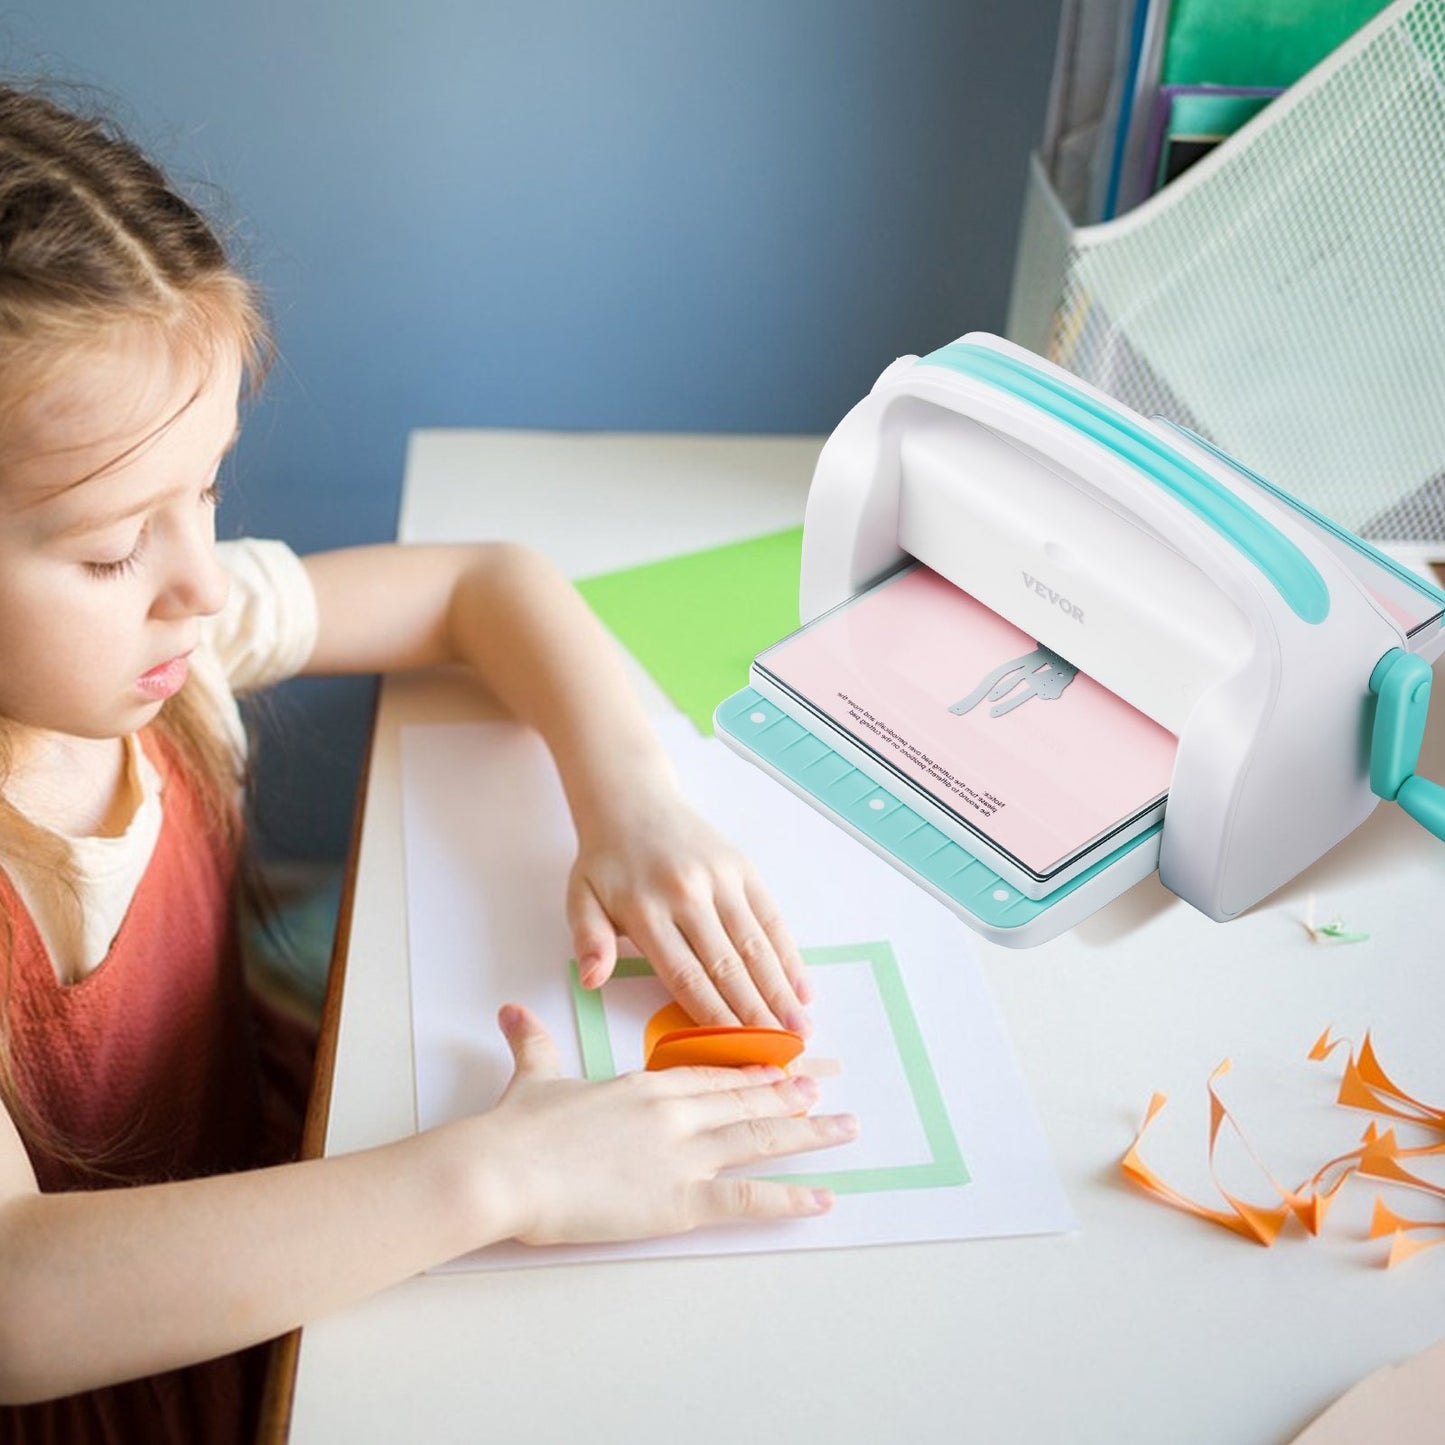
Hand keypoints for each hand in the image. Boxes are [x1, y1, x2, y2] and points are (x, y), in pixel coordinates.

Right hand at [478, 1006, 855, 1245]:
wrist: (503, 1168)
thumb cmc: (516, 1129)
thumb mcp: (533, 1076)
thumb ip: (533, 1044)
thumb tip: (512, 1012)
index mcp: (645, 1084)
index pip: (713, 1070)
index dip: (753, 1065)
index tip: (786, 1058)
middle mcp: (675, 1111)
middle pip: (747, 1096)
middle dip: (794, 1089)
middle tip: (832, 1080)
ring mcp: (682, 1154)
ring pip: (760, 1137)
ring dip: (807, 1132)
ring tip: (845, 1125)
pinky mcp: (679, 1200)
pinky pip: (747, 1198)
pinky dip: (789, 1199)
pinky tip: (822, 1199)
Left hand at [566, 790, 811, 1033]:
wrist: (633, 800)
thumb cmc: (607, 862)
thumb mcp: (580, 899)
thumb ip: (588, 941)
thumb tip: (592, 980)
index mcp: (645, 911)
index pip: (685, 976)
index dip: (714, 1018)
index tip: (737, 1053)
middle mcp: (687, 895)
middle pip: (727, 966)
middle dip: (757, 1014)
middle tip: (782, 1052)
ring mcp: (720, 879)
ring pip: (755, 944)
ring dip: (780, 990)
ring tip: (801, 1027)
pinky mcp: (742, 868)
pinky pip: (770, 916)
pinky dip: (788, 954)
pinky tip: (801, 986)